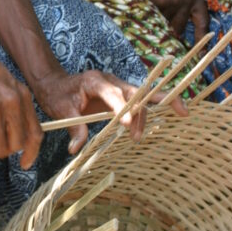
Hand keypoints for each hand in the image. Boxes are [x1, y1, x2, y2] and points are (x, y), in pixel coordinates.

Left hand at [32, 69, 148, 149]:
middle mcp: (111, 81)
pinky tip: (175, 112)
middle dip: (141, 112)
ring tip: (137, 138)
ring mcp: (118, 86)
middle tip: (136, 136)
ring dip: (144, 116)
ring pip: (141, 98)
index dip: (121, 108)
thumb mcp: (61, 110)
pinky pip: (140, 101)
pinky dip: (151, 109)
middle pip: (134, 94)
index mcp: (95, 81)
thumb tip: (76, 149)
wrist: (56, 84)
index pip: (113, 93)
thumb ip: (73, 127)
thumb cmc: (58, 94)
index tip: (126, 125)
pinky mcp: (121, 95)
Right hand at [128, 0, 208, 39]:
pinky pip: (151, 13)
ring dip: (156, 18)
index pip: (203, 20)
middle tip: (163, 37)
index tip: (201, 51)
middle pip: (180, 25)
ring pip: (164, 20)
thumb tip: (178, 2)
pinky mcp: (160, 0)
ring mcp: (175, 0)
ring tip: (148, 5)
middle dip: (171, 30)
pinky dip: (146, 10)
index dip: (202, 37)